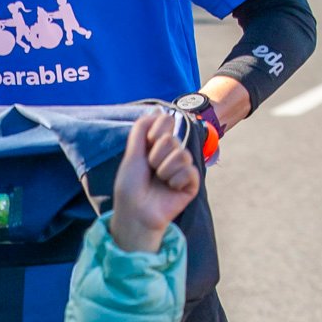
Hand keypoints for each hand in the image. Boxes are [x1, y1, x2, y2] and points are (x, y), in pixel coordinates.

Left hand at [109, 111, 199, 253]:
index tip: (149, 142)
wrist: (135, 211)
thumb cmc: (130, 186)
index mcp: (157, 145)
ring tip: (159, 181)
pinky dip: (176, 180)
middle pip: (172, 139)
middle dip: (156, 156)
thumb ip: (141, 130)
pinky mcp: (192, 183)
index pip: (167, 121)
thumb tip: (157, 111)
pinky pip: (190, 171)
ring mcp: (182, 169)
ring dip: (164, 170)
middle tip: (150, 170)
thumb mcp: (131, 154)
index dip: (157, 130)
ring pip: (181, 155)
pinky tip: (170, 189)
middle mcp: (172, 154)